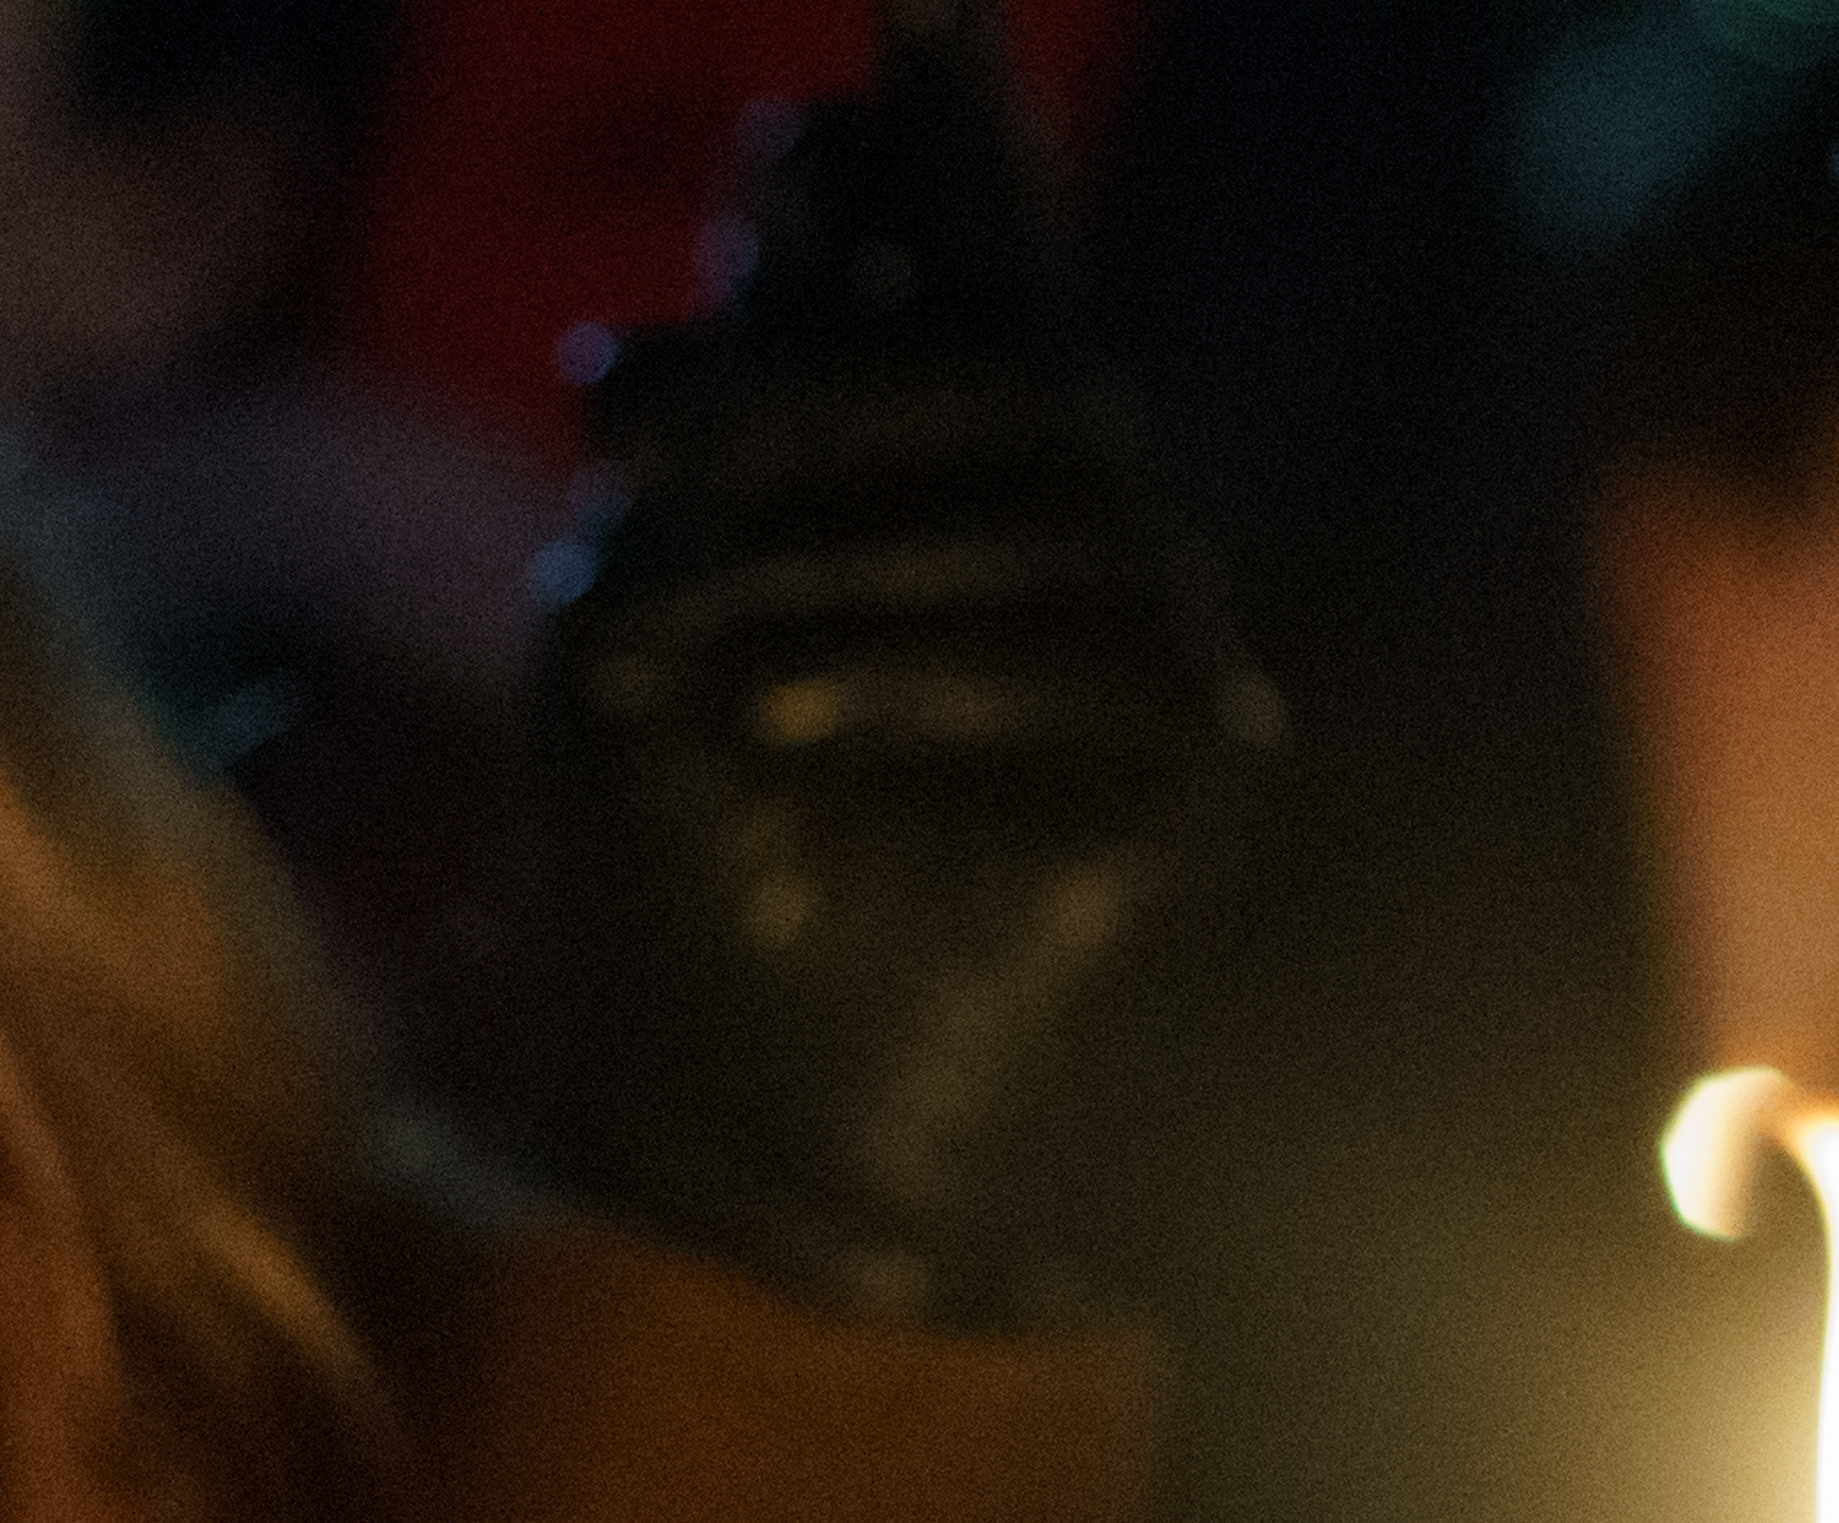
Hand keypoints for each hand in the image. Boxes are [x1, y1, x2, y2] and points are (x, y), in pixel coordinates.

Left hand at [535, 0, 1276, 1324]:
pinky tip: (800, 731)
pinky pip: (1096, 645)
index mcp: (937, 474)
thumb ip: (730, 390)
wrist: (735, 1098)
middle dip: (819, 385)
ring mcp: (1151, 646)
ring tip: (705, 654)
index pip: (972, 264)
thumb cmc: (663, 847)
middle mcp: (1068, 536)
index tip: (906, 12)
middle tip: (645, 444)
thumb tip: (802, 146)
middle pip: (1008, 357)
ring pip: (1054, 489)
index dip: (953, 139)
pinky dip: (924, 677)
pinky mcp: (1200, 766)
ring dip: (841, 554)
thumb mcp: (638, 575)